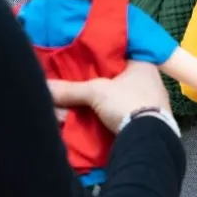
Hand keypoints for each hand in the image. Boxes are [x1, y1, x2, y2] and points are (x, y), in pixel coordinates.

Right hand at [48, 61, 169, 134]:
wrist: (149, 141)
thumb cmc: (127, 103)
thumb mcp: (95, 92)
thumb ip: (70, 89)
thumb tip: (45, 88)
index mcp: (144, 65)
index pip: (117, 56)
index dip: (98, 60)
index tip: (80, 65)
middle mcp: (151, 82)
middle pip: (115, 81)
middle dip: (94, 87)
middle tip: (75, 91)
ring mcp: (151, 105)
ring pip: (117, 100)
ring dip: (98, 106)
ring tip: (78, 110)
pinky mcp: (148, 124)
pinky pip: (123, 116)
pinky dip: (108, 119)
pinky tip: (93, 122)